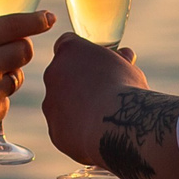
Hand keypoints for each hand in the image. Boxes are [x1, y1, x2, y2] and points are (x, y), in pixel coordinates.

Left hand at [40, 34, 145, 167]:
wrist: (120, 124)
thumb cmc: (126, 90)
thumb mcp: (129, 68)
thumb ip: (120, 60)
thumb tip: (125, 55)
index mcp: (70, 50)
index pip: (67, 45)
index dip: (81, 56)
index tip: (93, 65)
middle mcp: (53, 72)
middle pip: (60, 75)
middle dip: (76, 83)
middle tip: (99, 93)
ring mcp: (50, 102)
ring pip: (60, 104)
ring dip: (75, 108)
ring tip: (101, 116)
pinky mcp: (54, 129)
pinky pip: (64, 128)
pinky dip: (76, 130)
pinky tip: (95, 133)